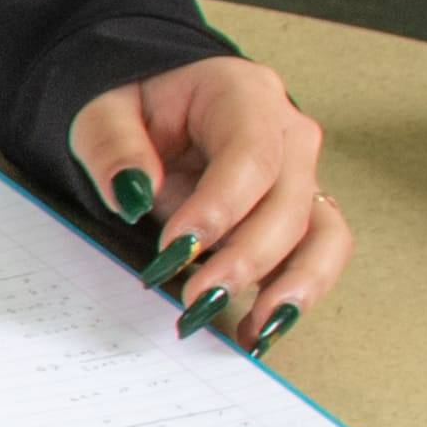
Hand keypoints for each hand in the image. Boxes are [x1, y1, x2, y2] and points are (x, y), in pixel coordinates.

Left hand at [69, 55, 346, 349]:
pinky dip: (293, 294)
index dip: (221, 206)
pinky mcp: (299, 213)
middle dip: (248, 259)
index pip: (251, 154)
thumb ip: (113, 146)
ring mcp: (301, 174)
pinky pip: (314, 255)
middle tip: (199, 300)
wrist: (158, 102)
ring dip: (294, 287)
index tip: (176, 248)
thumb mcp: (103, 110)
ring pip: (323, 234)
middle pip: (290, 201)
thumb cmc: (136, 102)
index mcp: (244, 94)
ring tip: (254, 332)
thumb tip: (132, 192)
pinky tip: (257, 330)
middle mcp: (288, 133)